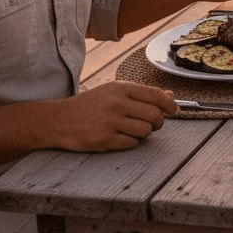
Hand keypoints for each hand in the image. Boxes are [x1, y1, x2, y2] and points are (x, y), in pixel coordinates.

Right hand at [52, 81, 177, 151]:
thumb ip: (142, 94)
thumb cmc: (90, 105)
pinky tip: (121, 137)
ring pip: (146, 131)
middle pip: (155, 115)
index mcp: (120, 88)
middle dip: (158, 122)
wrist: (59, 120)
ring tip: (133, 129)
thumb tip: (170, 95)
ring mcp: (110, 122)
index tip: (173, 110)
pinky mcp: (104, 140)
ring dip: (144, 133)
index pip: (156, 95)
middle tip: (153, 124)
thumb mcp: (113, 92)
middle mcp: (116, 103)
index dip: (169, 104)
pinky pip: (132, 144)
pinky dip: (131, 142)